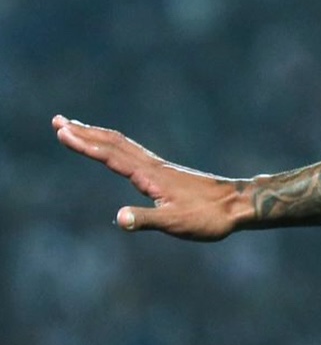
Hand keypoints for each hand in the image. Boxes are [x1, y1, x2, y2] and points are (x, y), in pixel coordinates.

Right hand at [53, 115, 249, 240]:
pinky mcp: (166, 173)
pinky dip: (115, 146)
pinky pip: (133, 153)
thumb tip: (119, 218)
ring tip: (77, 129)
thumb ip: (146, 220)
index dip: (85, 144)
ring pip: (123, 145)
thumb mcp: (175, 223)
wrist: (238, 205)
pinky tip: (114, 151)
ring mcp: (159, 168)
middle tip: (58, 121)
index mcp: (150, 176)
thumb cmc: (209, 217)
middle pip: (113, 143)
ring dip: (98, 136)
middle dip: (85, 132)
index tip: (62, 132)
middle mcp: (152, 166)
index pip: (110, 156)